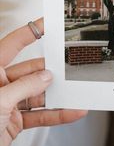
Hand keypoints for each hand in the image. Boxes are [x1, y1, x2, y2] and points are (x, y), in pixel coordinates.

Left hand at [0, 18, 86, 145]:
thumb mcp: (0, 101)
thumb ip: (25, 87)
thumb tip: (45, 77)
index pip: (13, 44)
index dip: (31, 32)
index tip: (47, 23)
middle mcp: (1, 84)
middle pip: (32, 71)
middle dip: (51, 72)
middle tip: (68, 70)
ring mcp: (9, 103)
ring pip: (39, 95)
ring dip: (58, 96)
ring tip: (74, 93)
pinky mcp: (16, 121)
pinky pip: (40, 115)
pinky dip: (57, 114)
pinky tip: (70, 111)